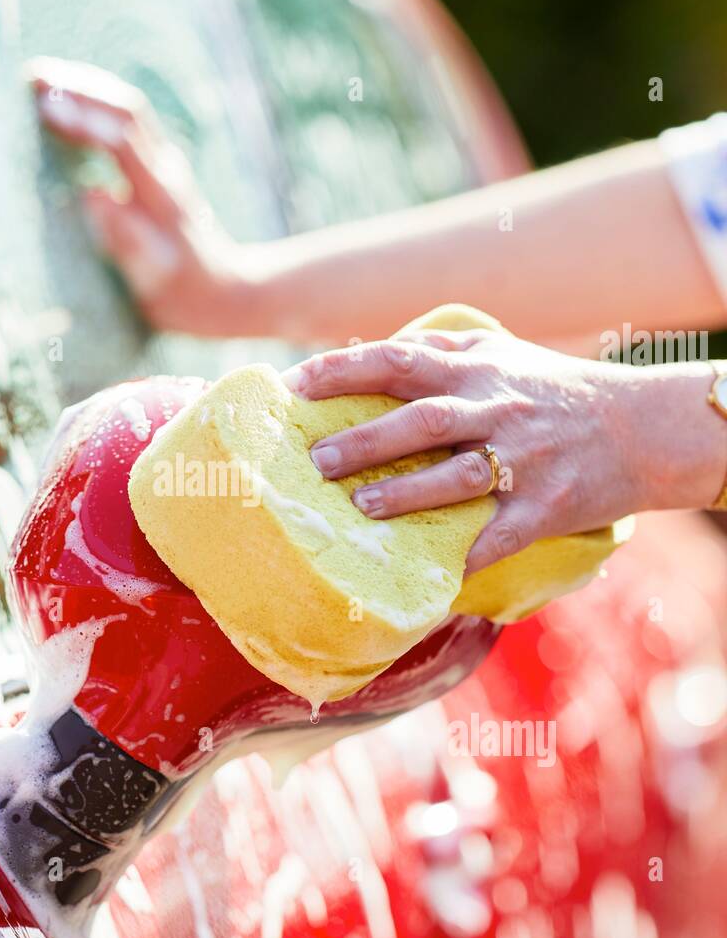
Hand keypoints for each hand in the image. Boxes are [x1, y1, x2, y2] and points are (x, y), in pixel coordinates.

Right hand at [27, 56, 251, 336]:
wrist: (228, 295)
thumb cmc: (186, 296)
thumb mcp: (155, 278)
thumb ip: (126, 238)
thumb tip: (90, 193)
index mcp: (161, 195)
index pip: (121, 140)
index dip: (83, 120)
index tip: (42, 109)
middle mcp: (165, 171)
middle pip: (126, 110)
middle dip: (80, 89)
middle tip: (31, 77)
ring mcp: (165, 166)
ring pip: (128, 111)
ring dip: (87, 89)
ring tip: (42, 79)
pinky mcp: (159, 170)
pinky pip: (126, 123)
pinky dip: (95, 106)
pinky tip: (69, 104)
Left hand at [285, 327, 726, 572]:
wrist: (644, 427)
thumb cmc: (555, 392)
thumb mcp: (501, 358)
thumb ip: (440, 357)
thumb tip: (364, 360)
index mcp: (477, 370)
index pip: (400, 360)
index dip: (344, 369)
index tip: (294, 384)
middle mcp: (497, 410)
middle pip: (423, 420)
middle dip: (366, 440)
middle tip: (315, 460)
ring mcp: (523, 461)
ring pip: (458, 476)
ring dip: (406, 492)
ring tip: (362, 506)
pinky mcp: (545, 508)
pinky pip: (498, 537)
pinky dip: (461, 559)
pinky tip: (426, 580)